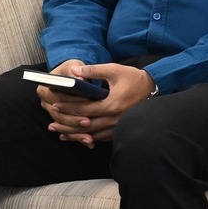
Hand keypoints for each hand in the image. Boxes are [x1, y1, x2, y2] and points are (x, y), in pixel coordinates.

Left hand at [39, 60, 155, 146]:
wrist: (154, 88)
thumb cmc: (134, 78)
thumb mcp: (114, 70)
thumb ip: (93, 71)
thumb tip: (74, 72)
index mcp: (111, 104)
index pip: (84, 110)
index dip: (68, 109)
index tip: (55, 107)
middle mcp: (114, 118)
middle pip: (85, 126)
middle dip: (67, 126)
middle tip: (52, 126)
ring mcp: (118, 126)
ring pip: (93, 135)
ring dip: (76, 136)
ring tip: (62, 135)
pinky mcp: (121, 128)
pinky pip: (103, 137)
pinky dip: (90, 138)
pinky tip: (81, 138)